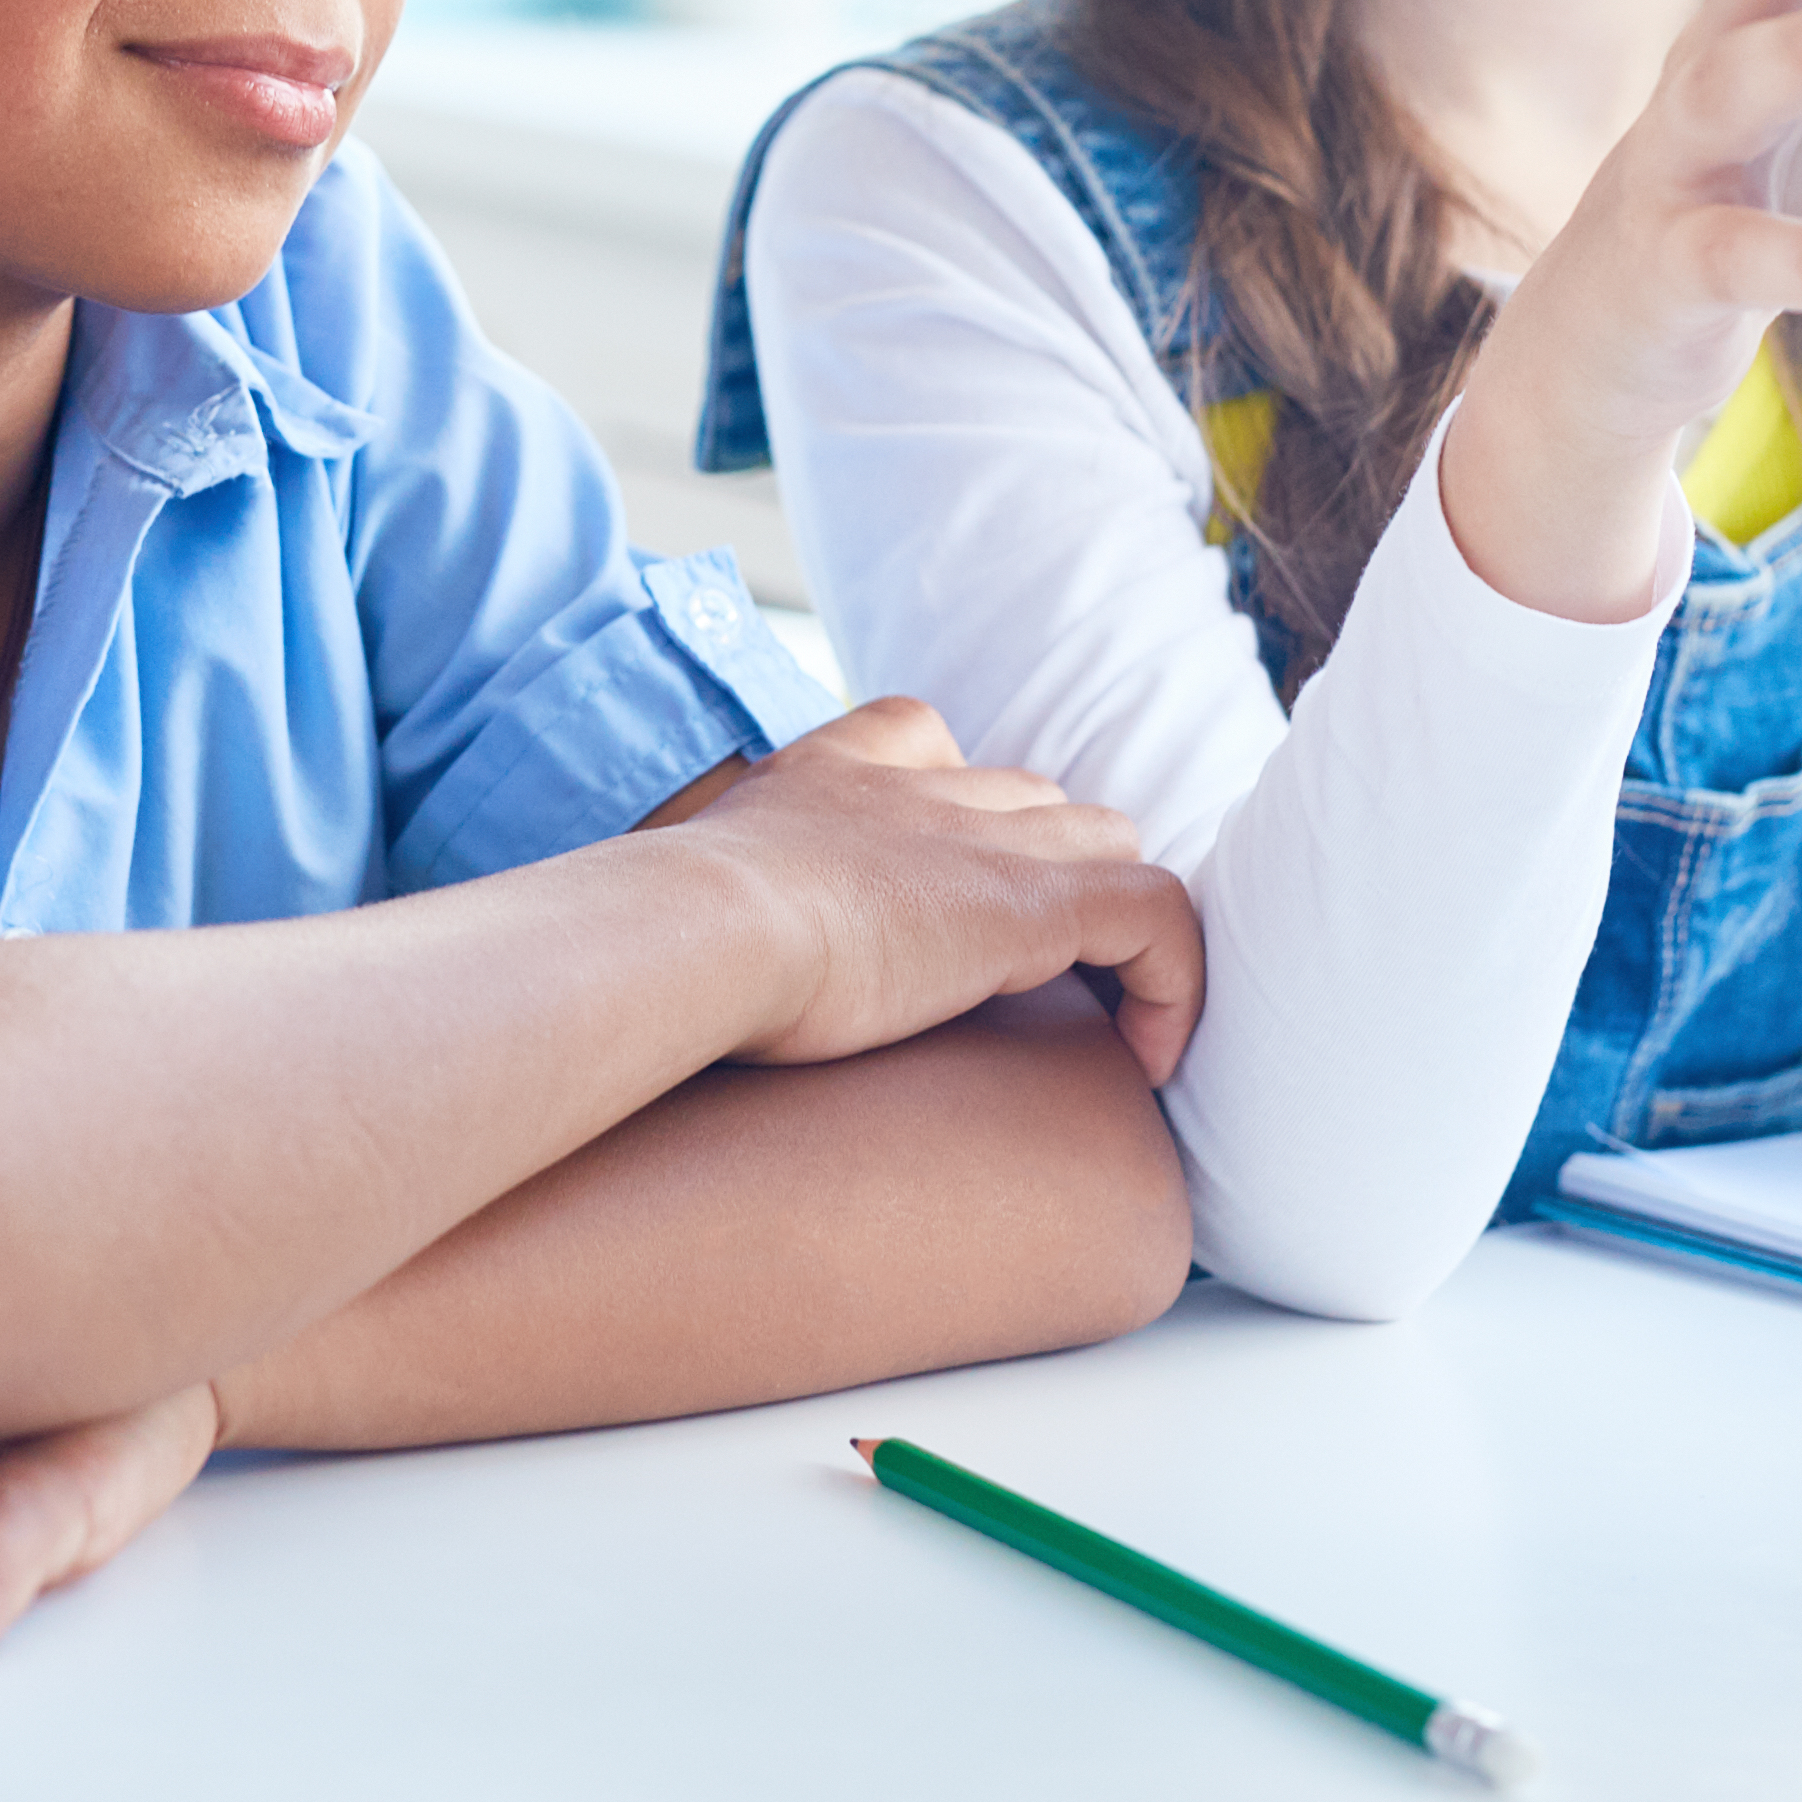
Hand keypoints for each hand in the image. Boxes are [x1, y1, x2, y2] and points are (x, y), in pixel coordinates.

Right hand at [656, 696, 1204, 1084]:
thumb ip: (676, 914)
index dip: (956, 810)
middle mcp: (913, 786)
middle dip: (1049, 868)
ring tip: (1104, 1014)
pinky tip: (1151, 1058)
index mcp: (824, 775)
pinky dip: (1175, 980)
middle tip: (1033, 974)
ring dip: (1114, 919)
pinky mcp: (1033, 902)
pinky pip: (1159, 916)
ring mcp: (981, 837)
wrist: (693, 930)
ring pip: (1106, 841)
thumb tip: (626, 974)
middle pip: (1031, 795)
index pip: (922, 742)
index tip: (947, 895)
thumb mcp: (659, 902)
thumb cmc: (654, 941)